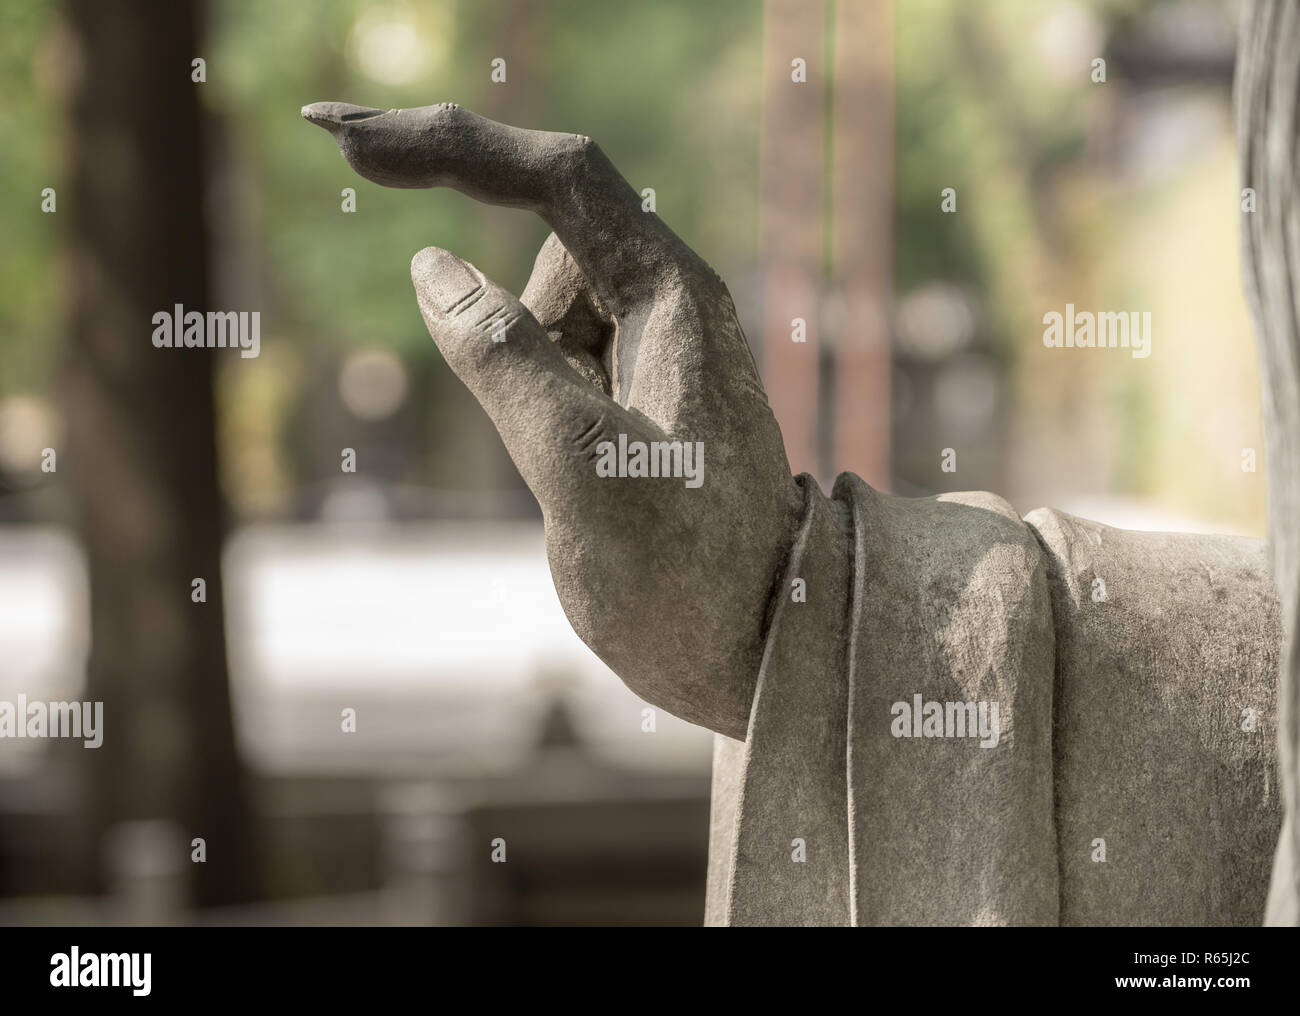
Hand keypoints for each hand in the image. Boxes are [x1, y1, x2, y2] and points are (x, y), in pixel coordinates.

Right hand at [303, 101, 803, 738]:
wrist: (753, 652)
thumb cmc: (685, 577)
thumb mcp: (580, 468)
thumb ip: (502, 359)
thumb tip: (432, 265)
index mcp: (674, 300)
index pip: (558, 179)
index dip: (453, 145)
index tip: (350, 143)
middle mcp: (669, 308)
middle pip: (546, 242)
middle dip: (491, 289)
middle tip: (482, 350)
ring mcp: (650, 354)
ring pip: (539, 310)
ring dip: (518, 370)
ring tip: (577, 473)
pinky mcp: (630, 399)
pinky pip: (549, 362)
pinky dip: (527, 394)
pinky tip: (573, 474)